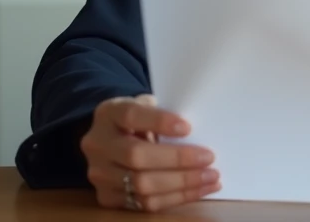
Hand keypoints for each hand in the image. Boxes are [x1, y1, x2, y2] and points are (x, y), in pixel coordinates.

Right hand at [80, 94, 220, 211]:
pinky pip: (145, 204)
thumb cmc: (140, 118)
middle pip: (136, 156)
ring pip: (142, 185)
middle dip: (177, 159)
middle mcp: (98, 144)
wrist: (110, 138)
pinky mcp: (107, 197)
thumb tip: (198, 131)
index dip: (159, 121)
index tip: (188, 127)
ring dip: (182, 183)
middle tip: (209, 158)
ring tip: (211, 177)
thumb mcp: (147, 105)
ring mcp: (99, 174)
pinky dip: (177, 198)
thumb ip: (164, 112)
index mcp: (109, 113)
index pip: (131, 116)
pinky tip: (200, 189)